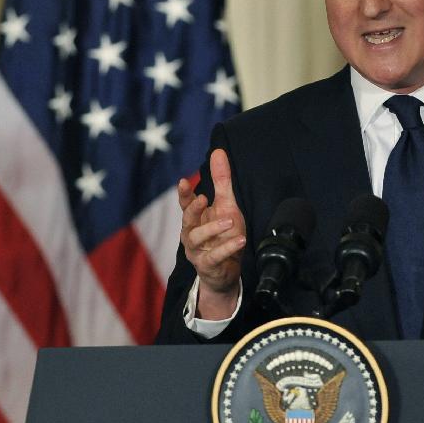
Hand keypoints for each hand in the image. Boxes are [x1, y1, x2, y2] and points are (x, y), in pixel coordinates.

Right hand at [178, 149, 246, 319]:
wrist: (225, 271)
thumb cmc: (223, 235)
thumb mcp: (226, 205)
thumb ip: (221, 180)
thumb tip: (218, 151)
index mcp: (195, 218)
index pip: (185, 203)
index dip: (184, 194)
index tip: (184, 181)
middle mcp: (191, 233)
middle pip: (187, 220)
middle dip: (193, 209)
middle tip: (203, 199)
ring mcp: (197, 251)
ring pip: (197, 238)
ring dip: (213, 228)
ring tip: (230, 220)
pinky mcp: (207, 265)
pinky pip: (214, 256)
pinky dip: (227, 248)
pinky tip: (240, 240)